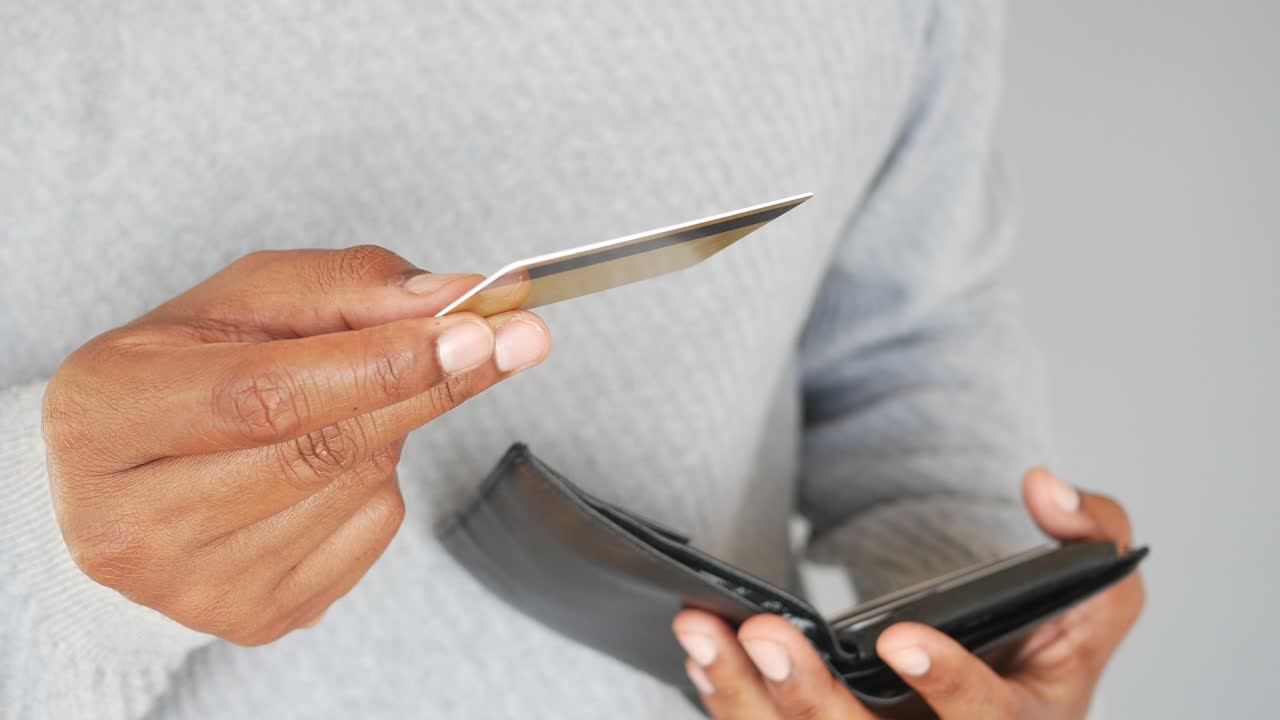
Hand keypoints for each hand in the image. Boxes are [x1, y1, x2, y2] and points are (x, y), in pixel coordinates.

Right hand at [43, 246, 549, 643]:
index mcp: (106, 417)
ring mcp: (196, 586)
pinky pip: (370, 534)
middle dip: (429, 386)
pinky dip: (380, 482)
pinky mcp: (254, 618)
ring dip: (393, 429)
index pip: (268, 395)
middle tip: (511, 341)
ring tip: (350, 399)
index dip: (381, 364)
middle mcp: (134, 521)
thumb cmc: (182, 373)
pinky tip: (333, 462)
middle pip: (322, 449)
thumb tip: (448, 301)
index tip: (473, 333)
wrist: (128, 478)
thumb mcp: (240, 302)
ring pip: (357, 488)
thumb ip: (343, 289)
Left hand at [671, 469, 1144, 718]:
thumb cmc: (1048, 635)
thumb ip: (1094, 530)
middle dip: (810, 697)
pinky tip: (701, 652)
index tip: (899, 637)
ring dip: (744, 698)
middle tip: (764, 635)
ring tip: (702, 633)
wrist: (1005, 671)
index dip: (948, 685)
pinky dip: (731, 698)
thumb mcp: (1100, 582)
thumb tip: (1042, 487)